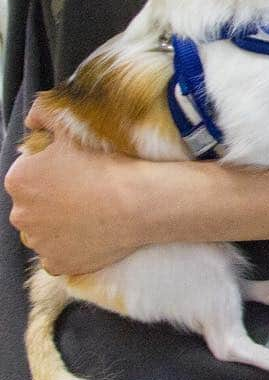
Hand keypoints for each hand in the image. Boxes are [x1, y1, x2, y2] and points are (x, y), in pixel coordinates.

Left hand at [6, 105, 144, 274]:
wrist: (139, 202)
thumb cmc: (107, 165)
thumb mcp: (73, 129)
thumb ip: (45, 115)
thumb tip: (34, 118)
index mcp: (19, 180)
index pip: (27, 177)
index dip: (51, 174)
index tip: (74, 174)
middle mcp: (21, 214)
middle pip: (32, 207)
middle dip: (51, 202)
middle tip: (84, 195)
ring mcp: (40, 242)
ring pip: (43, 233)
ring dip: (59, 227)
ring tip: (90, 216)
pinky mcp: (58, 263)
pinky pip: (57, 257)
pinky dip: (70, 249)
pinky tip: (90, 236)